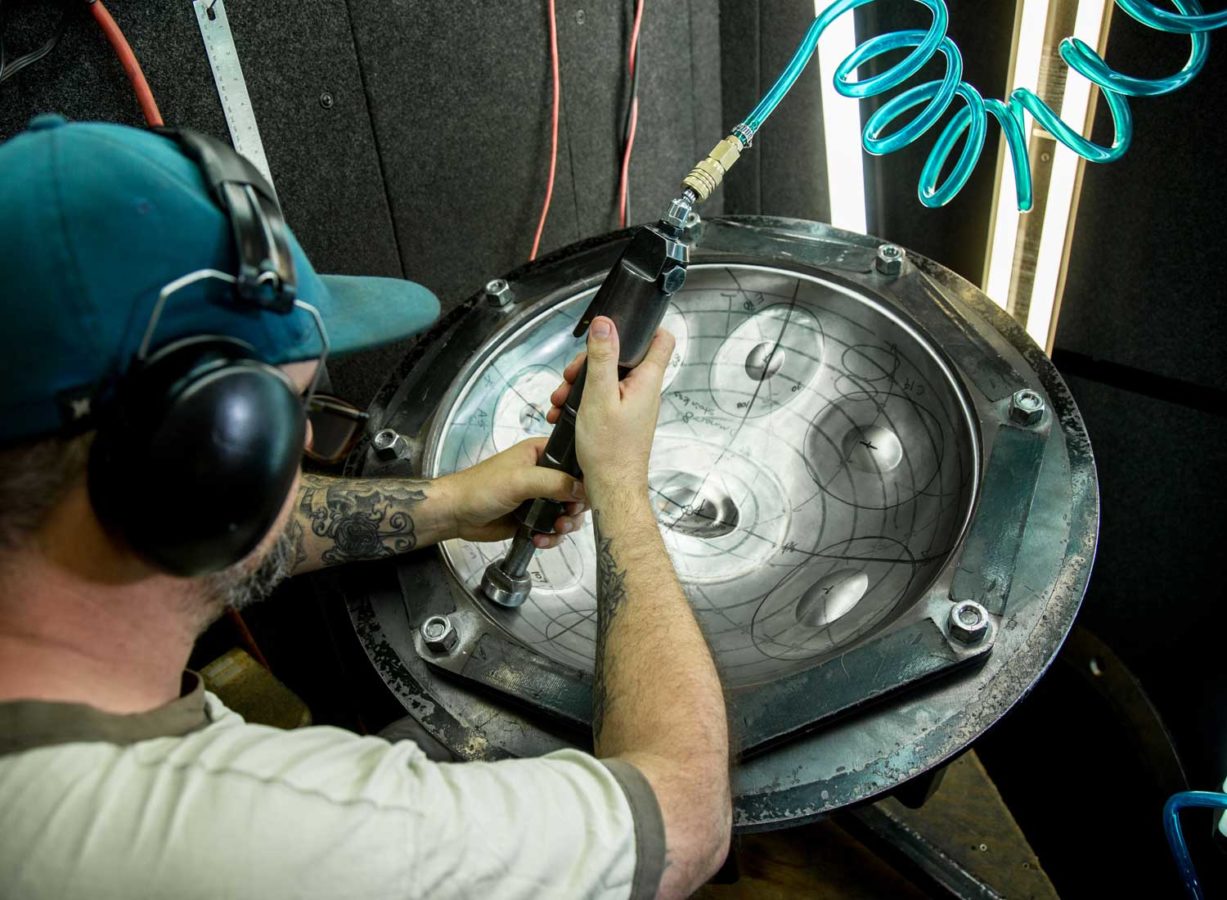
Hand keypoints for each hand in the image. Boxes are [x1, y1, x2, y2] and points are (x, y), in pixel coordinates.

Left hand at [439, 439, 587, 547]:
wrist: (457, 514)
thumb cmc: (481, 488)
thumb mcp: (520, 480)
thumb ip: (554, 482)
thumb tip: (583, 490)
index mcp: (541, 453)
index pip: (575, 460)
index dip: (585, 477)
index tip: (585, 494)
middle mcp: (544, 474)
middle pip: (577, 490)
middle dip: (576, 507)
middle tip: (566, 516)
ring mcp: (540, 497)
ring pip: (568, 512)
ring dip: (565, 524)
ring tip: (554, 530)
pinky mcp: (534, 518)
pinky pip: (554, 528)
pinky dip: (551, 536)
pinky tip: (539, 539)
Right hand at [548, 316, 673, 507]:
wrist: (611, 488)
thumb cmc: (610, 451)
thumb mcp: (598, 396)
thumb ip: (603, 358)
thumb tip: (606, 325)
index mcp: (646, 380)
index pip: (661, 339)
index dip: (642, 327)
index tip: (618, 327)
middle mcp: (644, 391)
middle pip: (622, 358)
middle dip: (591, 362)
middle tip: (572, 376)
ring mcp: (634, 405)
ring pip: (608, 379)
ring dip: (581, 384)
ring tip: (562, 400)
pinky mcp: (622, 418)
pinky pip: (603, 398)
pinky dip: (584, 401)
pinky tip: (566, 413)